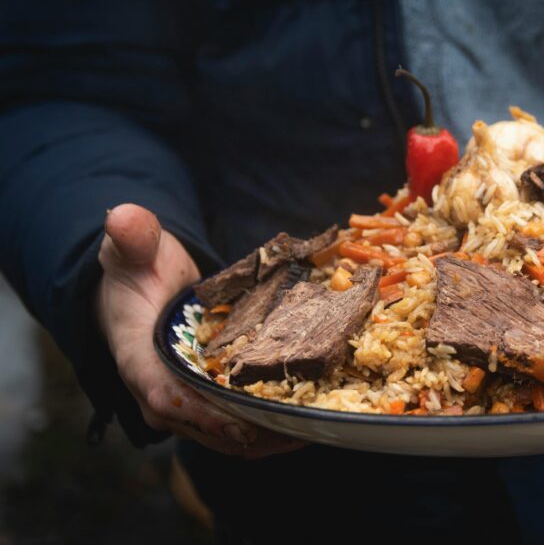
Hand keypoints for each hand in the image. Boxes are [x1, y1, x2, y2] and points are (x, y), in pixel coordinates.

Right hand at [96, 203, 304, 457]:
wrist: (139, 290)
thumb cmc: (138, 270)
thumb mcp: (136, 248)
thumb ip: (133, 236)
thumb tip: (121, 217)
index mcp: (138, 357)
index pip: (164, 396)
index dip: (204, 414)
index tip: (245, 424)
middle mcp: (159, 391)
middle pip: (205, 426)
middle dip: (252, 432)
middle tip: (301, 426)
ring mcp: (184, 403)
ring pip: (226, 434)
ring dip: (268, 435)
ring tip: (314, 425)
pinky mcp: (207, 402)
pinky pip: (237, 425)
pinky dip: (269, 426)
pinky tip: (307, 417)